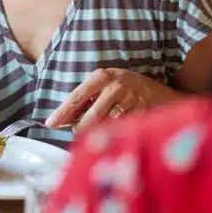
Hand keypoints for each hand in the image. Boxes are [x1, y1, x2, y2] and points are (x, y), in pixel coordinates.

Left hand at [45, 68, 180, 131]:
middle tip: (77, 135)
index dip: (62, 112)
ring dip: (97, 135)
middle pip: (89, 117)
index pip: (76, 97)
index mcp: (101, 77)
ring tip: (97, 135)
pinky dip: (114, 136)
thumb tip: (64, 120)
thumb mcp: (107, 85)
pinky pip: (121, 131)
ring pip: (105, 126)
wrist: (162, 94)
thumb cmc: (126, 90)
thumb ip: (89, 98)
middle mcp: (115, 86)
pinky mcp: (142, 114)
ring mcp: (130, 100)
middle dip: (80, 130)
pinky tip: (115, 136)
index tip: (49, 124)